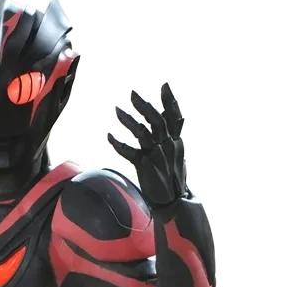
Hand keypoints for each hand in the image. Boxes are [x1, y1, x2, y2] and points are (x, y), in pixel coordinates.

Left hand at [108, 83, 186, 206]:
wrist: (172, 201)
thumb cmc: (172, 176)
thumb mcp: (177, 154)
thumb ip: (173, 135)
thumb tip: (172, 117)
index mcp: (176, 142)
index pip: (174, 118)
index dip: (170, 101)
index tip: (164, 85)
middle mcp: (168, 146)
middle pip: (157, 121)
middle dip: (144, 106)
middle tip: (132, 94)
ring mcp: (156, 156)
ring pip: (142, 133)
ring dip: (128, 120)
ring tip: (116, 110)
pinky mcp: (145, 166)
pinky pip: (129, 152)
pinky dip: (118, 144)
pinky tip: (109, 136)